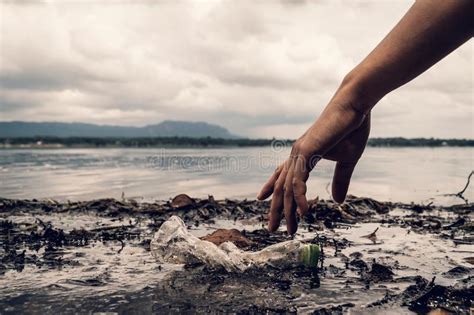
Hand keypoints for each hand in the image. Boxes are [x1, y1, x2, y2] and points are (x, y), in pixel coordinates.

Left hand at [257, 91, 369, 233]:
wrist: (355, 105)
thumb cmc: (352, 128)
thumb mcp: (348, 161)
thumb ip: (340, 180)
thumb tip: (337, 201)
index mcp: (303, 154)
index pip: (281, 173)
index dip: (270, 186)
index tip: (260, 198)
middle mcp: (296, 154)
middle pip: (280, 186)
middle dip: (276, 209)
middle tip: (272, 228)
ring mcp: (299, 152)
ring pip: (287, 187)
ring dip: (287, 210)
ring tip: (289, 229)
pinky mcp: (307, 151)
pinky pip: (298, 180)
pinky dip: (299, 198)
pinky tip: (302, 212)